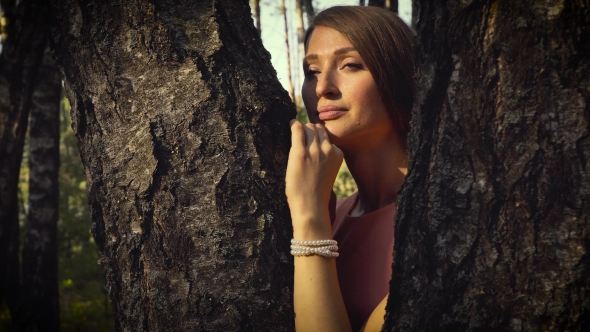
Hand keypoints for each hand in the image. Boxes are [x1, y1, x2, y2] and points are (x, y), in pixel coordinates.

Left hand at [286, 120, 342, 237]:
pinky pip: (298, 130)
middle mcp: (328, 149)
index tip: (311, 140)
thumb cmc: (317, 193)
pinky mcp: (300, 153)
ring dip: (302, 128)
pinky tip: (291, 123)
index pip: (327, 137)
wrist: (311, 207)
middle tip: (302, 134)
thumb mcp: (328, 172)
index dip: (318, 137)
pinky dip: (294, 125)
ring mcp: (314, 150)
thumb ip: (326, 158)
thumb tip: (314, 146)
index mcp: (338, 154)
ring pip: (309, 128)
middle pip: (318, 129)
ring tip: (296, 130)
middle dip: (310, 130)